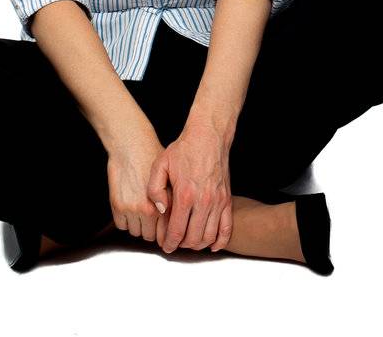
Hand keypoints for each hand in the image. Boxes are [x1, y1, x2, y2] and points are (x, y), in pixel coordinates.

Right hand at [107, 134, 166, 242]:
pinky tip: (130, 208)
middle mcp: (149, 209)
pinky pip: (122, 226)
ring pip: (136, 232)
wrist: (132, 146)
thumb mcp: (171, 179)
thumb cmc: (153, 159)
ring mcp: (132, 209)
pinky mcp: (118, 206)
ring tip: (140, 212)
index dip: (166, 234)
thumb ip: (173, 202)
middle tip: (151, 220)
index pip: (167, 232)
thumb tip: (179, 221)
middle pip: (151, 236)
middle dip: (152, 230)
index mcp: (166, 203)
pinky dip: (125, 221)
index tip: (164, 233)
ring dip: (138, 226)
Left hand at [147, 116, 233, 253]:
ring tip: (189, 241)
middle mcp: (203, 201)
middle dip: (182, 245)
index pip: (176, 231)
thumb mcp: (160, 165)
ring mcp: (218, 201)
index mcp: (185, 195)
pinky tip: (212, 244)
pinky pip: (227, 228)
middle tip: (176, 243)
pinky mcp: (227, 199)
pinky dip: (220, 241)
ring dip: (198, 244)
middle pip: (193, 238)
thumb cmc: (184, 149)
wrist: (208, 136)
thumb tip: (160, 210)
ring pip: (209, 236)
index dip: (169, 243)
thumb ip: (154, 189)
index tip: (166, 246)